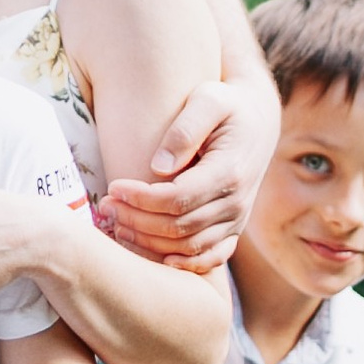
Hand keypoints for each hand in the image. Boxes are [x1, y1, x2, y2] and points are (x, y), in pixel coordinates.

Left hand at [100, 78, 250, 274]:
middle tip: (106, 207)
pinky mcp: (233, 228)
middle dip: (136, 220)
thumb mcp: (208, 99)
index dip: (141, 199)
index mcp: (229, 172)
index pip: (177, 199)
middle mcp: (236, 202)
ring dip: (150, 243)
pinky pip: (210, 258)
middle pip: (178, 227)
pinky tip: (154, 257)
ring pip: (189, 247)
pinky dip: (182, 264)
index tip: (113, 187)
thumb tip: (158, 168)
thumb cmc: (227, 104)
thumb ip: (184, 129)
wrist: (258, 120)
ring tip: (118, 225)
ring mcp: (236, 219)